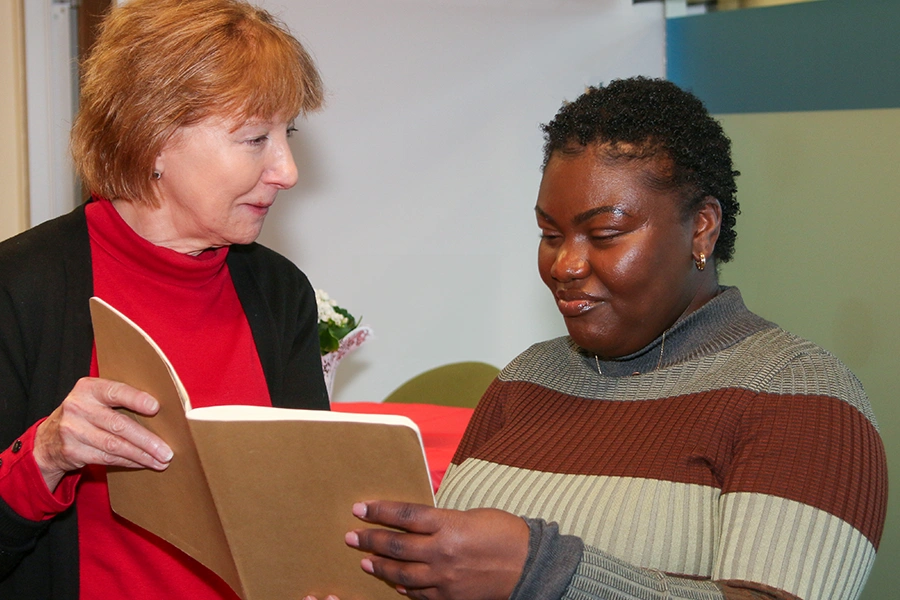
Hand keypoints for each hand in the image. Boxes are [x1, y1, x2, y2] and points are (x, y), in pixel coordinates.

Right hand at [34, 377, 172, 490]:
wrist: (48, 439)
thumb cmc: (85, 414)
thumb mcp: (95, 399)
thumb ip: (119, 399)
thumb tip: (160, 410)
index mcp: (88, 388)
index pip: (115, 391)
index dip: (135, 399)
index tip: (155, 407)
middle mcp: (78, 407)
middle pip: (118, 424)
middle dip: (146, 440)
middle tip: (166, 451)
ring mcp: (73, 430)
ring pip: (114, 445)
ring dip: (141, 455)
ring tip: (161, 460)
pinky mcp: (72, 451)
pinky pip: (107, 458)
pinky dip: (129, 461)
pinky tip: (143, 463)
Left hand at [346, 501, 528, 599]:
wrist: (529, 564)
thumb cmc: (503, 533)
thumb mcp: (470, 516)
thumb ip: (441, 521)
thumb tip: (416, 524)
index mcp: (448, 524)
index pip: (404, 515)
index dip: (379, 511)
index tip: (360, 509)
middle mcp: (442, 551)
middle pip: (396, 544)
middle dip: (369, 539)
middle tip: (350, 536)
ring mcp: (444, 577)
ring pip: (401, 573)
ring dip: (379, 566)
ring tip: (364, 560)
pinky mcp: (450, 597)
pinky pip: (418, 593)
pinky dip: (403, 587)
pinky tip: (393, 582)